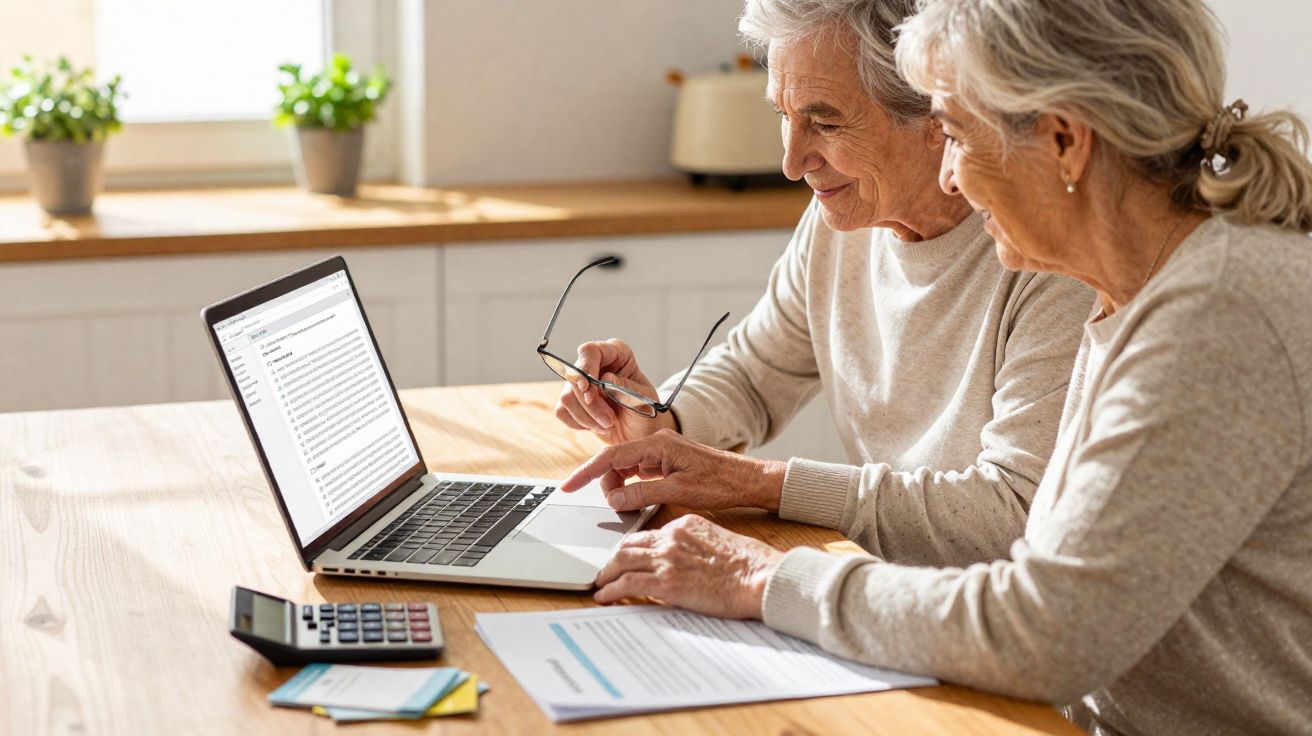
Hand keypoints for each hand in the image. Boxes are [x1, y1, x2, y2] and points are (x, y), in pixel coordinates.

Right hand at [553, 339, 676, 444]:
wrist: (640, 433)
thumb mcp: (644, 401)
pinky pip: (562, 411)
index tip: (588, 389)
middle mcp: (596, 364)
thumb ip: (626, 389)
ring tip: (608, 425)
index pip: (591, 351)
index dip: (585, 368)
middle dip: (590, 404)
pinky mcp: (572, 401)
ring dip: (587, 417)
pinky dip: (580, 423)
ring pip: (567, 397)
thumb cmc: (646, 413)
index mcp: (616, 353)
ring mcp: (581, 382)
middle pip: (574, 376)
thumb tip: (607, 378)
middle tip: (609, 421)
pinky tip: (597, 426)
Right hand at [560, 429, 785, 512]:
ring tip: (625, 506)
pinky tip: (636, 500)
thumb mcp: (678, 492)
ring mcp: (664, 452)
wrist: (749, 480)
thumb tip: (613, 500)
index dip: (586, 472)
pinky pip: (641, 471)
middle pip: (616, 461)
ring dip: (620, 486)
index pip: (611, 455)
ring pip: (628, 467)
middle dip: (606, 483)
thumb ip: (641, 495)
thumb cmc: (720, 483)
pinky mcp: (670, 461)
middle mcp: (658, 443)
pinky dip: (633, 485)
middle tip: (611, 506)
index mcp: (658, 444)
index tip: (568, 486)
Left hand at [594, 514, 783, 618]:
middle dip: (613, 558)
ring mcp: (667, 559)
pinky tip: (604, 597)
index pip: (649, 533)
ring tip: (600, 583)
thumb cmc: (750, 565)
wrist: (760, 577)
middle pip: (629, 544)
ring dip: (607, 573)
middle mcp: (671, 537)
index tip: (627, 555)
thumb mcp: (719, 542)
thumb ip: (695, 546)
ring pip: (622, 561)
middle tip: (605, 569)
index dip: (634, 546)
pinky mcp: (665, 582)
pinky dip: (611, 590)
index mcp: (685, 524)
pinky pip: (627, 584)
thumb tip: (684, 561)